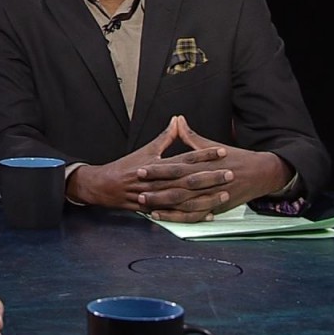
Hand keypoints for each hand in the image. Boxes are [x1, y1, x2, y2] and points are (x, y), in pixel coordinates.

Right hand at [68, 116, 228, 213]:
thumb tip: (177, 120)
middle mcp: (158, 181)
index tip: (222, 151)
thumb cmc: (125, 167)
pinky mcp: (155, 210)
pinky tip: (209, 213)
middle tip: (230, 172)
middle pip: (188, 179)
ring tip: (224, 193)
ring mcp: (156, 197)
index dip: (204, 155)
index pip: (184, 158)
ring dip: (206, 197)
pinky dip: (193, 214)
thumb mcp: (145, 150)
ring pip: (185, 198)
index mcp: (157, 164)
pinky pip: (177, 214)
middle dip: (211, 176)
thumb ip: (165, 137)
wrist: (103, 186)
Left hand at [138, 116, 293, 219]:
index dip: (157, 169)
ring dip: (163, 205)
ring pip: (183, 203)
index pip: (176, 167)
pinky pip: (193, 215)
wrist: (260, 173)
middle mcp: (206, 181)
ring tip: (145, 205)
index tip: (140, 168)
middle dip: (156, 189)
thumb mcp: (211, 145)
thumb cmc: (233, 158)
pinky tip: (162, 216)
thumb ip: (190, 136)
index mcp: (202, 164)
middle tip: (137, 189)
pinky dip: (177, 217)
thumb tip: (177, 120)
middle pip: (177, 186)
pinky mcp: (214, 208)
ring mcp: (210, 196)